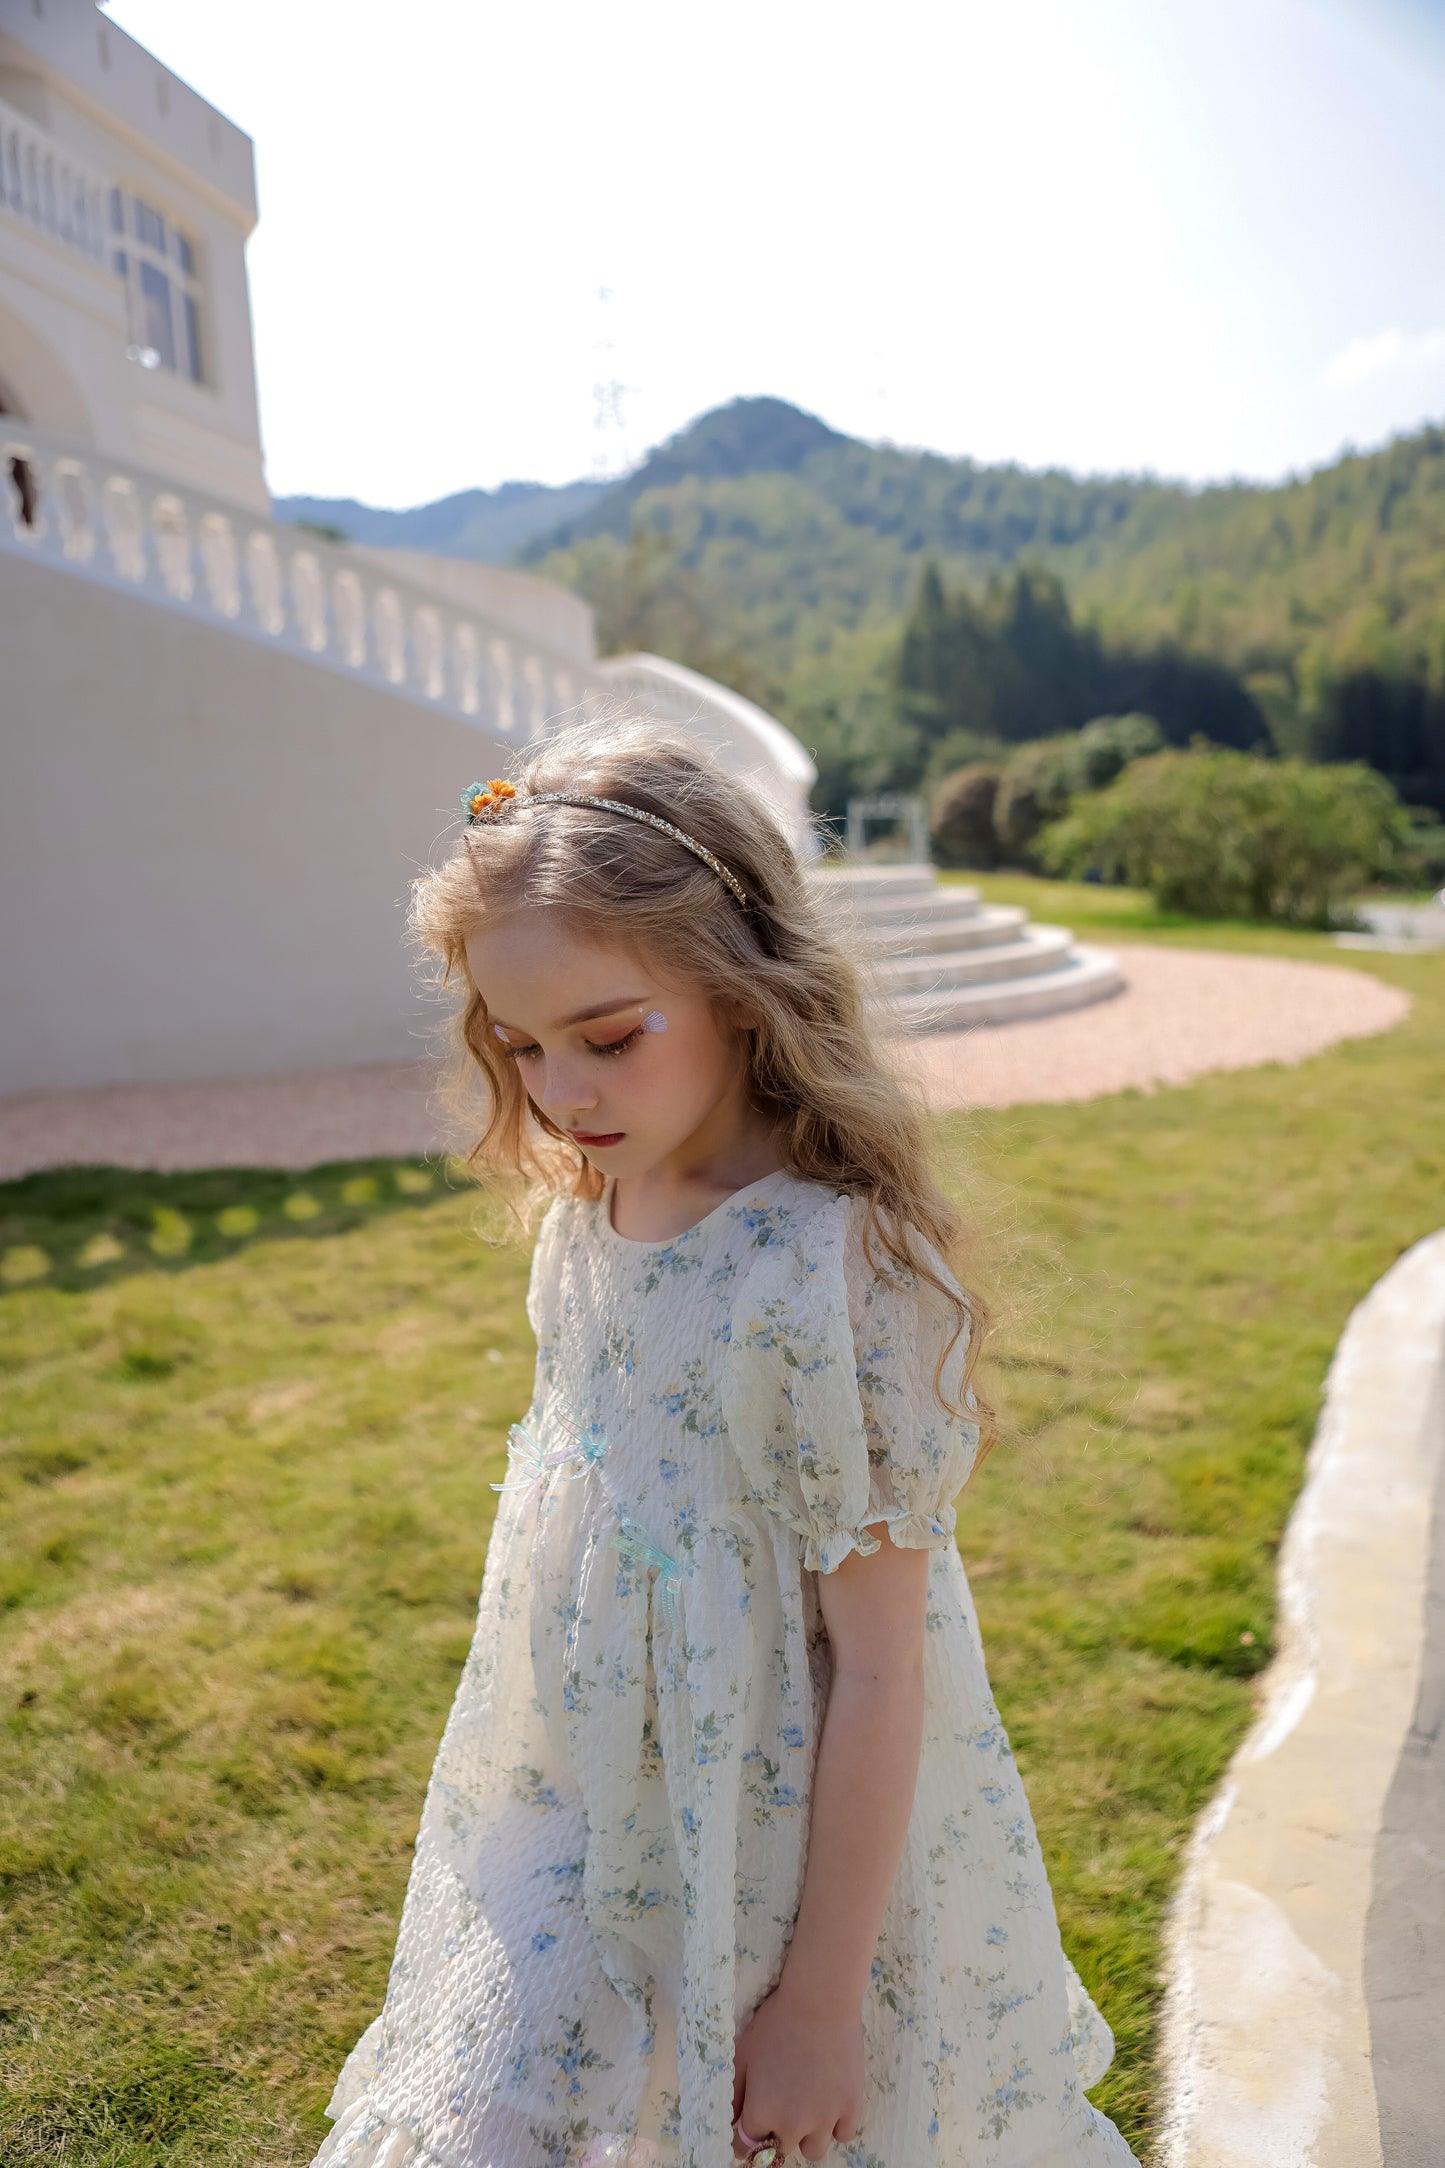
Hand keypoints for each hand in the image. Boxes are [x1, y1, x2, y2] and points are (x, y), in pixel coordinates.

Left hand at [732, 1981, 864, 2162]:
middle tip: (782, 2104)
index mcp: (762, 2112)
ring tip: (807, 2108)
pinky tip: (830, 2102)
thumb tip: (731, 2123)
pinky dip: (836, 2125)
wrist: (820, 1999)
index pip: (748, 2148)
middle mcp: (792, 2125)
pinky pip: (842, 2135)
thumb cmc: (776, 2022)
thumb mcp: (743, 2053)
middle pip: (781, 2149)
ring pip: (813, 2151)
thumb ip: (734, 2095)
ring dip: (807, 2135)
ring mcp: (824, 2119)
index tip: (750, 2128)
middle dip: (777, 2131)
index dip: (745, 2138)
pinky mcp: (851, 2107)